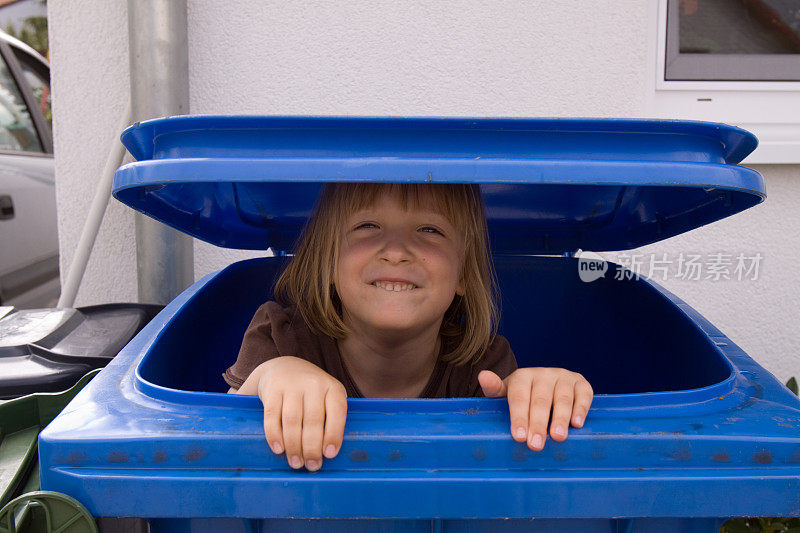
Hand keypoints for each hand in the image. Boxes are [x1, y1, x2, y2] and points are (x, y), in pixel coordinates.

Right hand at [235, 356, 347, 470]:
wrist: (283, 367)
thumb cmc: (311, 392)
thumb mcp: (326, 397)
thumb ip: (330, 418)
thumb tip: (328, 454)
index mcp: (332, 388)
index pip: (337, 411)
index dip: (334, 434)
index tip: (329, 454)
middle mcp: (314, 384)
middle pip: (313, 420)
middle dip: (312, 448)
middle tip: (311, 466)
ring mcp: (292, 385)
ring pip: (293, 420)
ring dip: (294, 446)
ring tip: (296, 463)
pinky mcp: (272, 390)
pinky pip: (272, 416)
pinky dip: (274, 435)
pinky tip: (279, 449)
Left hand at [479, 367, 592, 450]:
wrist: (545, 384)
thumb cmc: (523, 395)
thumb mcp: (506, 393)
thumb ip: (494, 389)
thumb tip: (483, 376)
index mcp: (522, 376)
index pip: (519, 396)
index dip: (519, 417)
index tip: (518, 436)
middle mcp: (544, 374)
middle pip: (540, 400)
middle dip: (538, 423)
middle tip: (536, 444)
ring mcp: (563, 377)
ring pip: (562, 398)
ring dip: (561, 418)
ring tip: (558, 437)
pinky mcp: (581, 383)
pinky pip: (584, 395)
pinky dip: (581, 409)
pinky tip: (577, 424)